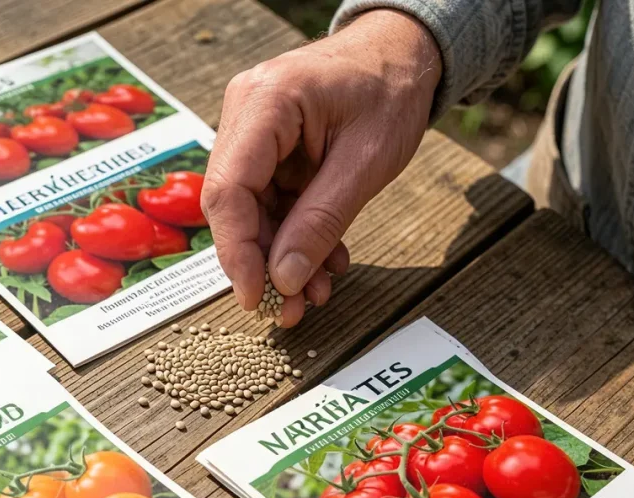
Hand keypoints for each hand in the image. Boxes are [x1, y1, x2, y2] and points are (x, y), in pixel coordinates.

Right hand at [202, 9, 441, 325]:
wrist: (404, 53)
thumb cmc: (391, 88)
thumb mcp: (365, 162)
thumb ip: (321, 221)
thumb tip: (284, 279)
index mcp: (265, 102)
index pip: (229, 191)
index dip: (237, 252)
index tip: (257, 297)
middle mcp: (246, 113)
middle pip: (233, 205)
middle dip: (261, 262)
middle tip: (289, 308)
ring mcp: (253, 130)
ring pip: (251, 211)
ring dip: (282, 256)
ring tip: (316, 291)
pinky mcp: (268, 148)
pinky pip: (271, 202)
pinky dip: (295, 236)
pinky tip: (322, 263)